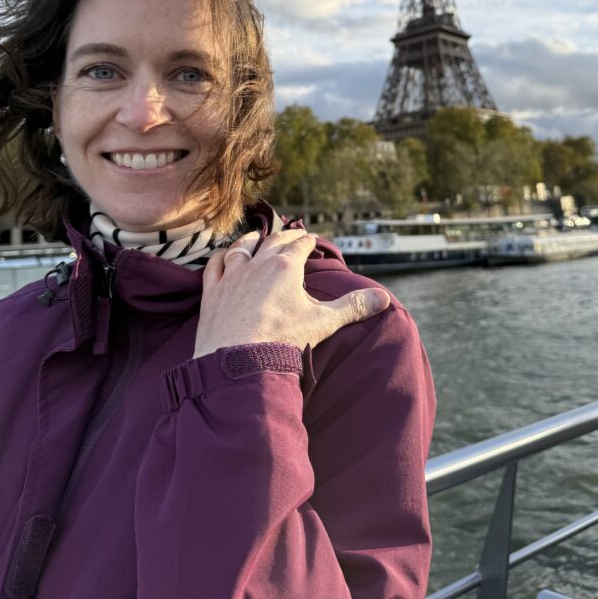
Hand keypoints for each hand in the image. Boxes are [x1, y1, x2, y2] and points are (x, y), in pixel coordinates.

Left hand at [193, 229, 390, 357]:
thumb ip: (353, 307)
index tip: (312, 240)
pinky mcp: (213, 292)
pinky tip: (223, 258)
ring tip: (258, 237)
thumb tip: (384, 298)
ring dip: (252, 240)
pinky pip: (215, 265)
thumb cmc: (282, 341)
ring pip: (242, 247)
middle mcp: (258, 264)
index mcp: (286, 267)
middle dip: (285, 236)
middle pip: (273, 241)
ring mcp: (232, 276)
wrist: (237, 363)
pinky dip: (221, 257)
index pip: (300, 245)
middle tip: (292, 235)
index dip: (308, 242)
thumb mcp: (323, 323)